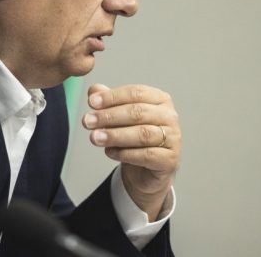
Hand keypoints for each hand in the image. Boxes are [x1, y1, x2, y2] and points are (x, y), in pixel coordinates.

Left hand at [82, 83, 180, 220]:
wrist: (146, 171)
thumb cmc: (134, 139)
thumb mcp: (119, 118)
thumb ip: (108, 102)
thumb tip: (94, 90)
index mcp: (160, 100)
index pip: (136, 93)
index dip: (112, 96)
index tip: (91, 102)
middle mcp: (170, 117)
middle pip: (138, 112)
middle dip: (109, 116)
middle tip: (88, 121)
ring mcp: (173, 138)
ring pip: (142, 134)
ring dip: (115, 135)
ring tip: (95, 137)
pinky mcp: (169, 159)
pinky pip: (146, 155)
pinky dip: (124, 153)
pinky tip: (109, 152)